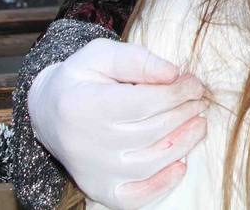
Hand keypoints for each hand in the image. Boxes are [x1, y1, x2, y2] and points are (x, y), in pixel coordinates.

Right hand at [28, 38, 207, 208]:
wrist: (49, 114)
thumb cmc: (81, 78)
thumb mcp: (101, 54)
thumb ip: (137, 60)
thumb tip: (174, 73)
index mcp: (84, 106)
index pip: (145, 102)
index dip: (179, 92)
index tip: (195, 82)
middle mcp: (87, 144)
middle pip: (154, 130)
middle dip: (186, 112)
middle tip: (201, 99)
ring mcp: (94, 172)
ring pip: (152, 162)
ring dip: (185, 142)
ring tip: (199, 122)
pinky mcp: (100, 190)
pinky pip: (136, 197)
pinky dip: (163, 184)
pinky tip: (181, 163)